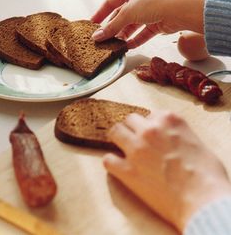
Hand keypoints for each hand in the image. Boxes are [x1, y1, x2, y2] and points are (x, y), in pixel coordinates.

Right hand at [91, 0, 206, 48]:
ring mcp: (148, 12)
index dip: (100, 13)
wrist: (179, 10)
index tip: (91, 24)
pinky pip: (142, 33)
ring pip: (131, 26)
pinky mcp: (156, 23)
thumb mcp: (127, 13)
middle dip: (113, 28)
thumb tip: (97, 36)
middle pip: (121, 16)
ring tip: (114, 45)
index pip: (110, 2)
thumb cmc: (153, 3)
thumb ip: (112, 27)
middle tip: (103, 39)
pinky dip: (135, 40)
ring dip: (123, 35)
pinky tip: (128, 47)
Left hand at [103, 112, 230, 231]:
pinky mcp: (127, 170)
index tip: (153, 133)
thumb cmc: (207, 174)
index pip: (150, 114)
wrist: (202, 200)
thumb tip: (170, 138)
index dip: (151, 125)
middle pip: (130, 119)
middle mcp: (149, 130)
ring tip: (123, 147)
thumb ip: (178, 133)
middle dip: (133, 128)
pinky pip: (108, 159)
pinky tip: (118, 166)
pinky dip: (112, 162)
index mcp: (168, 120)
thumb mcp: (196, 142)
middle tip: (137, 139)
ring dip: (118, 138)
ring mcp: (136, 148)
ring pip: (115, 131)